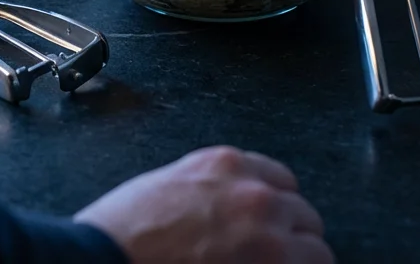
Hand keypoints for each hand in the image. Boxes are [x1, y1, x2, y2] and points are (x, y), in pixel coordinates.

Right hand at [74, 145, 333, 263]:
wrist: (102, 262)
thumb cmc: (120, 235)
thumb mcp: (166, 188)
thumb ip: (208, 192)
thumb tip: (227, 216)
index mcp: (225, 165)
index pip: (280, 181)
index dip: (274, 209)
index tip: (268, 226)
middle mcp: (255, 195)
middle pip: (303, 215)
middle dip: (289, 237)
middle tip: (266, 259)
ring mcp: (268, 237)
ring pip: (317, 252)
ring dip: (299, 263)